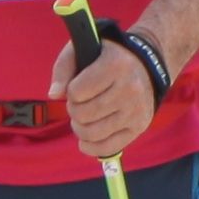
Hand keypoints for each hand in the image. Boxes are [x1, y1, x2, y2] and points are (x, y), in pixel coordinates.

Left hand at [59, 38, 158, 163]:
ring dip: (80, 128)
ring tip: (83, 117)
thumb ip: (63, 69)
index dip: (71, 91)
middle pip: (83, 114)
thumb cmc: (106, 56)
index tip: (78, 85)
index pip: (76, 92)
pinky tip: (85, 140)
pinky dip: (91, 148)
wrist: (145, 62)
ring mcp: (136, 110)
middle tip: (80, 102)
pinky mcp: (140, 126)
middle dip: (74, 110)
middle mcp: (130, 88)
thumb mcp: (82, 50)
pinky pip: (109, 147)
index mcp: (116, 65)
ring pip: (93, 133)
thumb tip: (53, 95)